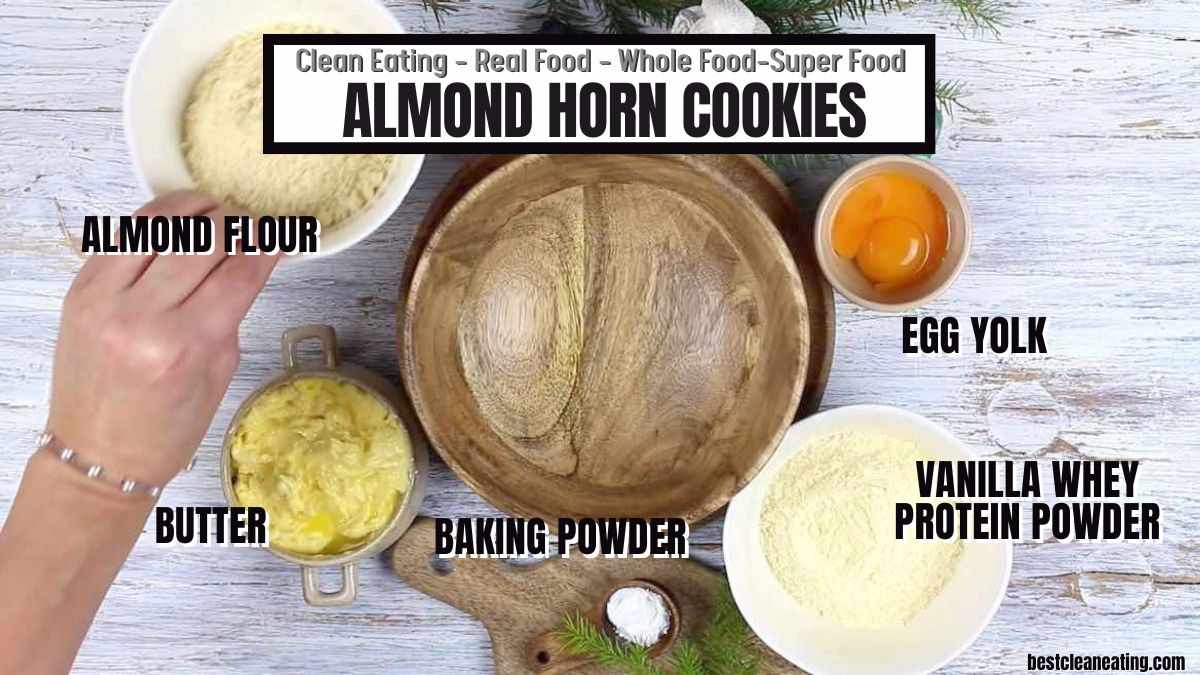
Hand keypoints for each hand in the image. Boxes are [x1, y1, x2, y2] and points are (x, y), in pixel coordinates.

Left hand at [46, 191, 278, 485]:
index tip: (284, 233)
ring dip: (196, 209)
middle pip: (203, 239)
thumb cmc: (166, 427)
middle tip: (255, 224)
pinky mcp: (79, 289)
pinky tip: (177, 222)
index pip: (238, 272)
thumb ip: (231, 312)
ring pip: (158, 224)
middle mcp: (139, 316)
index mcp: (182, 346)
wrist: (99, 455)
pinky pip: (122, 236)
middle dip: (238, 223)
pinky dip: (155, 222)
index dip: (268, 245)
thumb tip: (249, 261)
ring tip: (217, 210)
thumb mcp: (220, 371)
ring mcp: (102, 299)